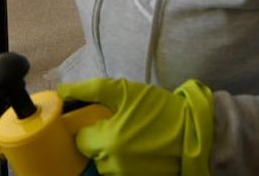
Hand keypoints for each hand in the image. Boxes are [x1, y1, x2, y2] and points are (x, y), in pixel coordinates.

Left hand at [57, 78, 213, 175]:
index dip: (87, 126)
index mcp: (108, 142)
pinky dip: (124, 162)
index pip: (80, 138)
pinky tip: (138, 149)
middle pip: (92, 153)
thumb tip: (62, 92)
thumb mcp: (125, 90)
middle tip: (117, 124)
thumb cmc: (161, 110)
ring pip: (105, 165)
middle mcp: (114, 165)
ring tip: (131, 136)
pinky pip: (120, 172)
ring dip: (112, 152)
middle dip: (100, 139)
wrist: (196, 133)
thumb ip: (90, 90)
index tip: (98, 118)